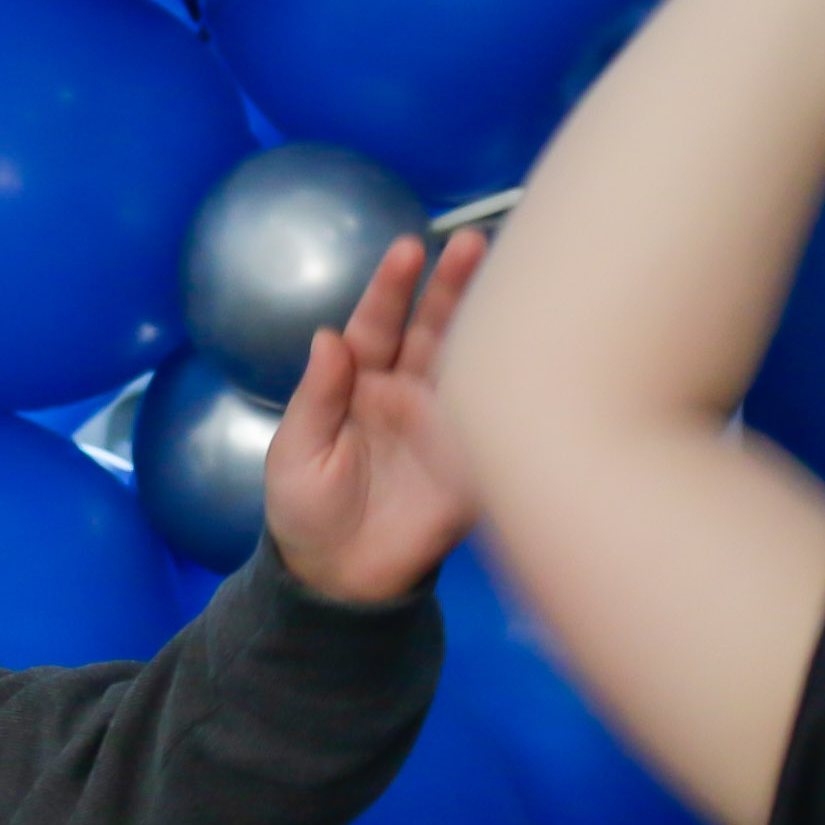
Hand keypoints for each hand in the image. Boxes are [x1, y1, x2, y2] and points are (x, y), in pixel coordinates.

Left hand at [262, 230, 484, 606]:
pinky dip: (511, 390)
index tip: (409, 250)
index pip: (378, 324)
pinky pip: (494, 420)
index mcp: (361, 383)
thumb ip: (316, 397)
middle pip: (433, 329)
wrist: (338, 582)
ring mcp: (444, 422)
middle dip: (452, 287)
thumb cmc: (306, 512)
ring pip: (468, 361)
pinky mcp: (471, 460)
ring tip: (516, 280)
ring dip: (488, 323)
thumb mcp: (295, 453)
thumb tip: (329, 337)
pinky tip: (529, 356)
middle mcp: (407, 391)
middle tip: (473, 242)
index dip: (392, 289)